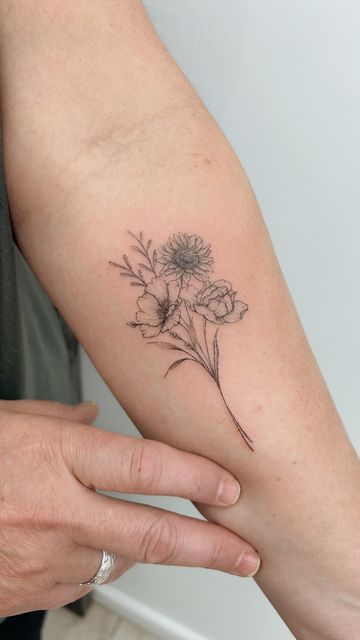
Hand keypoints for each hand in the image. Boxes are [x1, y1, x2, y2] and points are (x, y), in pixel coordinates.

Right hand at [0, 399, 259, 615]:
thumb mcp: (5, 422)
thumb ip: (54, 420)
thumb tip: (91, 418)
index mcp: (54, 457)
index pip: (144, 468)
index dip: (194, 477)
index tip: (227, 486)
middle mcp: (56, 511)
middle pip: (151, 532)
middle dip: (208, 546)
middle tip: (244, 553)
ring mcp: (45, 559)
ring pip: (119, 559)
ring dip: (149, 551)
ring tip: (178, 545)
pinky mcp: (33, 593)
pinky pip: (81, 578)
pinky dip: (93, 561)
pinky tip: (83, 544)